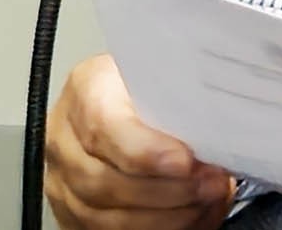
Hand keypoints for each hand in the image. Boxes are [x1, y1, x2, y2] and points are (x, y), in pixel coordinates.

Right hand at [43, 52, 237, 229]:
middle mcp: (64, 137)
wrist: (129, 94)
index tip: (187, 161)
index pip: (104, 126)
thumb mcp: (165, 68)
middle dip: (167, 191)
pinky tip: (190, 217)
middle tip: (212, 184)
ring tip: (206, 202)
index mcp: (87, 88)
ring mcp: (61, 179)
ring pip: (104, 216)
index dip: (146, 152)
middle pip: (103, 181)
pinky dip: (155, 229)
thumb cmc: (153, 82)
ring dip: (165, 217)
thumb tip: (220, 127)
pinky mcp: (71, 210)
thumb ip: (182, 92)